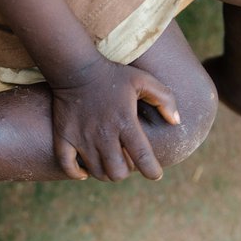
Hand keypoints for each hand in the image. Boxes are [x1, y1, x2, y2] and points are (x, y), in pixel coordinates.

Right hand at [51, 59, 179, 181]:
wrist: (76, 67)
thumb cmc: (112, 75)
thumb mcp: (144, 80)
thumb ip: (165, 99)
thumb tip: (176, 121)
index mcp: (125, 122)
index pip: (142, 157)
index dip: (152, 171)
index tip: (155, 173)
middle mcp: (104, 134)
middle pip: (118, 172)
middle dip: (126, 171)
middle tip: (127, 160)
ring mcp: (82, 137)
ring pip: (97, 172)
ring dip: (106, 172)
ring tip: (109, 161)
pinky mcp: (64, 137)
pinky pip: (67, 166)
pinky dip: (77, 173)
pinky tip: (85, 170)